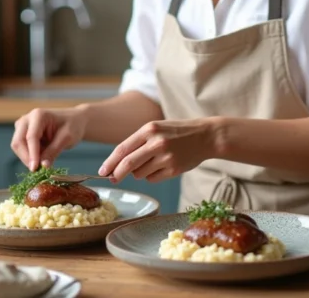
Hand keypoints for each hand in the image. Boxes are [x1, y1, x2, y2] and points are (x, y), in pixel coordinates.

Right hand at [11, 107, 88, 170]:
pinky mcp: (23, 134)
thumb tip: (43, 166)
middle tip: (38, 170)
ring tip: (44, 161)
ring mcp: (23, 126)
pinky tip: (42, 157)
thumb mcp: (67, 138)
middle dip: (27, 157)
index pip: (31, 137)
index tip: (35, 169)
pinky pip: (22, 149)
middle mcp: (27, 119)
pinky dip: (30, 156)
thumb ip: (53, 151)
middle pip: (18, 141)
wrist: (74, 121)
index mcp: (38, 115)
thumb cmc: (72, 126)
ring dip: (28, 157)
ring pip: (18, 146)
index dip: (32, 154)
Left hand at [98, 119, 217, 182]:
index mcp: (149, 129)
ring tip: (152, 162)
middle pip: (128, 164)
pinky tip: (162, 166)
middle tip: (113, 178)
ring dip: (139, 172)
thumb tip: (117, 163)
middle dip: (117, 173)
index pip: (123, 149)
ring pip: (140, 173)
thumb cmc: (177, 132)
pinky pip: (152, 179)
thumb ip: (137, 143)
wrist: (206, 136)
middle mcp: (157, 143)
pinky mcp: (174, 169)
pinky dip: (151, 176)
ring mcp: (166, 157)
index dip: (110, 162)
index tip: (102, 171)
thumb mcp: (156, 129)